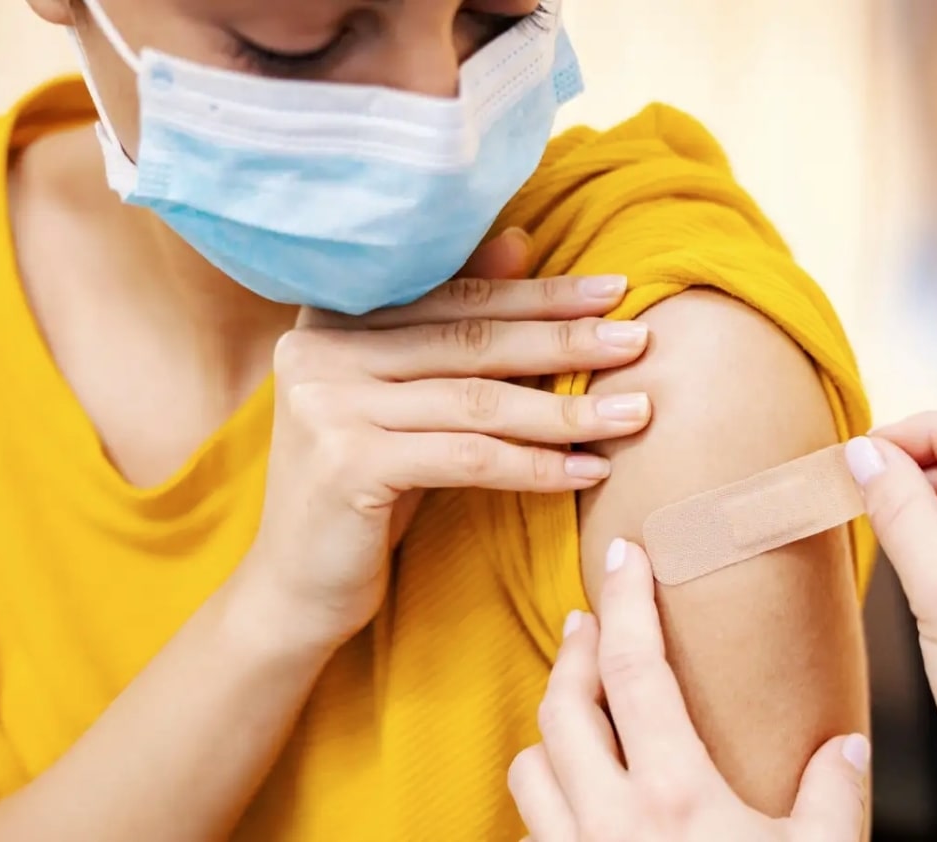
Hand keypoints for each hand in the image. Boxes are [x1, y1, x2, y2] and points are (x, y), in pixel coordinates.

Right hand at [235, 230, 654, 651]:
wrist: (297, 587)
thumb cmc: (365, 489)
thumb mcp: (409, 400)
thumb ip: (453, 324)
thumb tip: (520, 238)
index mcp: (332, 319)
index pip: (456, 296)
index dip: (538, 293)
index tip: (614, 290)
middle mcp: (319, 350)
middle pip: (471, 340)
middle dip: (565, 340)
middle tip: (640, 339)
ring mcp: (327, 405)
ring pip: (478, 400)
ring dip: (567, 409)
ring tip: (636, 412)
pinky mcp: (346, 464)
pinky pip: (468, 457)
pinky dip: (536, 465)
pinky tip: (589, 471)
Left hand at [508, 540, 869, 841]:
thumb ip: (832, 797)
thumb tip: (846, 747)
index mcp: (678, 797)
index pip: (636, 671)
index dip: (627, 603)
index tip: (626, 556)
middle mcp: (612, 822)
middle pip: (564, 706)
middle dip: (575, 650)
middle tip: (593, 619)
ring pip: (531, 766)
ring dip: (550, 727)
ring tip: (578, 706)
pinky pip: (536, 830)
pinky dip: (547, 797)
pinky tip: (578, 796)